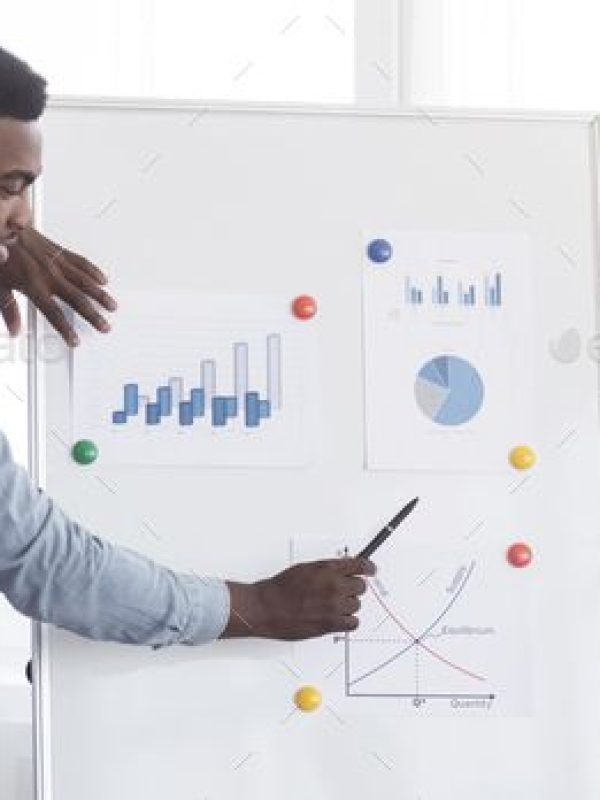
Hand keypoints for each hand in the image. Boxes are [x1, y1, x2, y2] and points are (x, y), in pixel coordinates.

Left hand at [0, 228, 116, 345]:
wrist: (2, 223)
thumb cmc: (1, 255)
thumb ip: (9, 309)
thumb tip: (14, 329)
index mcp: (33, 284)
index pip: (54, 313)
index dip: (66, 329)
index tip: (74, 339)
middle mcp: (49, 274)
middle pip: (77, 299)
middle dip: (93, 315)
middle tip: (104, 326)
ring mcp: (56, 261)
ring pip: (85, 281)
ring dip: (101, 295)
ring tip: (111, 305)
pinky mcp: (59, 250)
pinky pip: (81, 262)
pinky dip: (94, 271)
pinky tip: (102, 279)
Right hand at [223, 557, 375, 640]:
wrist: (266, 607)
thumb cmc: (280, 588)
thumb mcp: (305, 568)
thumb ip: (327, 568)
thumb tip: (342, 569)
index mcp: (328, 568)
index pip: (360, 566)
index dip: (368, 568)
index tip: (371, 570)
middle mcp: (334, 586)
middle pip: (361, 587)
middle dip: (353, 588)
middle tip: (343, 590)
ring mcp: (333, 606)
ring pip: (356, 605)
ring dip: (348, 605)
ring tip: (333, 605)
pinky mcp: (330, 624)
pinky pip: (352, 623)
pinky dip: (347, 621)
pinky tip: (338, 618)